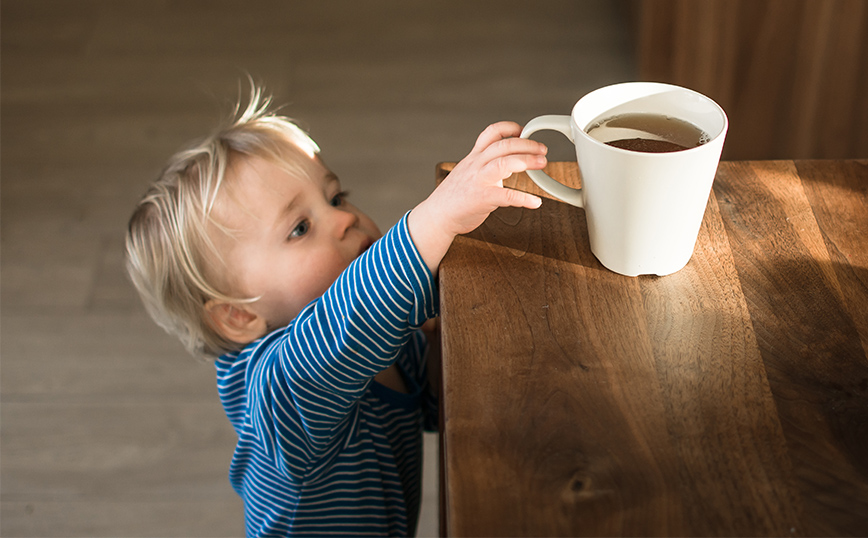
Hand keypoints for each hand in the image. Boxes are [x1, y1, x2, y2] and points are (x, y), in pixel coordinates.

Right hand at [408, 121, 546, 273]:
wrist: (437, 216)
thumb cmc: (454, 197)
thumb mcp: (468, 172)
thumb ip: (487, 166)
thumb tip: (510, 164)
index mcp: (474, 157)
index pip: (491, 133)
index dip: (509, 128)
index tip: (524, 131)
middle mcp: (476, 165)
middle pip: (503, 145)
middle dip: (527, 145)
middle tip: (543, 150)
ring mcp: (478, 181)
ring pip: (504, 163)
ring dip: (526, 161)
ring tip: (542, 163)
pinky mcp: (481, 199)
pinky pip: (506, 196)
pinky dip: (524, 199)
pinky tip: (535, 202)